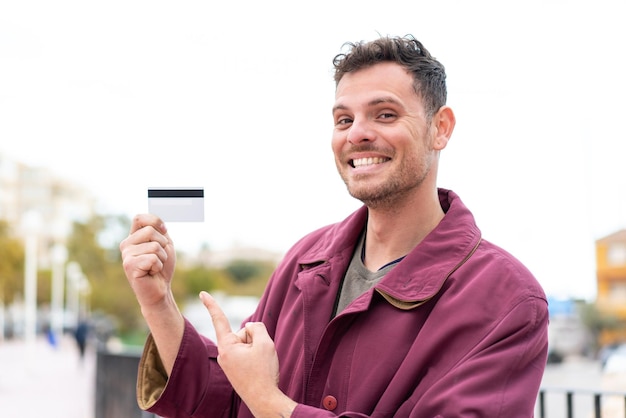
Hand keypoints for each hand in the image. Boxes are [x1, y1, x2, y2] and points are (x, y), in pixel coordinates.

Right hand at [120, 214, 175, 309]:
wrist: (160, 289)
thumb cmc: (162, 267)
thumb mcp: (164, 244)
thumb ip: (159, 231)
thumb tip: (157, 221)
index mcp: (133, 237)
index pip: (140, 218)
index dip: (155, 221)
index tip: (164, 231)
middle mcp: (126, 244)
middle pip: (150, 231)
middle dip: (163, 245)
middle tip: (158, 258)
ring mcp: (126, 255)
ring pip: (154, 246)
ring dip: (162, 258)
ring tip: (155, 266)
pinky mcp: (129, 266)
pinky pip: (153, 258)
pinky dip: (158, 266)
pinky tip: (151, 273)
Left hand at [200, 291, 295, 416]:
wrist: (265, 401)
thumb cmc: (264, 373)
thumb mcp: (264, 343)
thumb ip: (256, 327)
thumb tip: (250, 327)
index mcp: (227, 347)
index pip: (219, 319)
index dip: (212, 304)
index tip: (203, 293)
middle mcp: (224, 354)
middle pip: (242, 333)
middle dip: (254, 339)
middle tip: (261, 357)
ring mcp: (229, 363)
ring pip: (247, 344)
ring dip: (257, 349)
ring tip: (261, 365)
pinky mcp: (235, 370)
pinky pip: (247, 354)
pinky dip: (256, 357)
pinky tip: (259, 370)